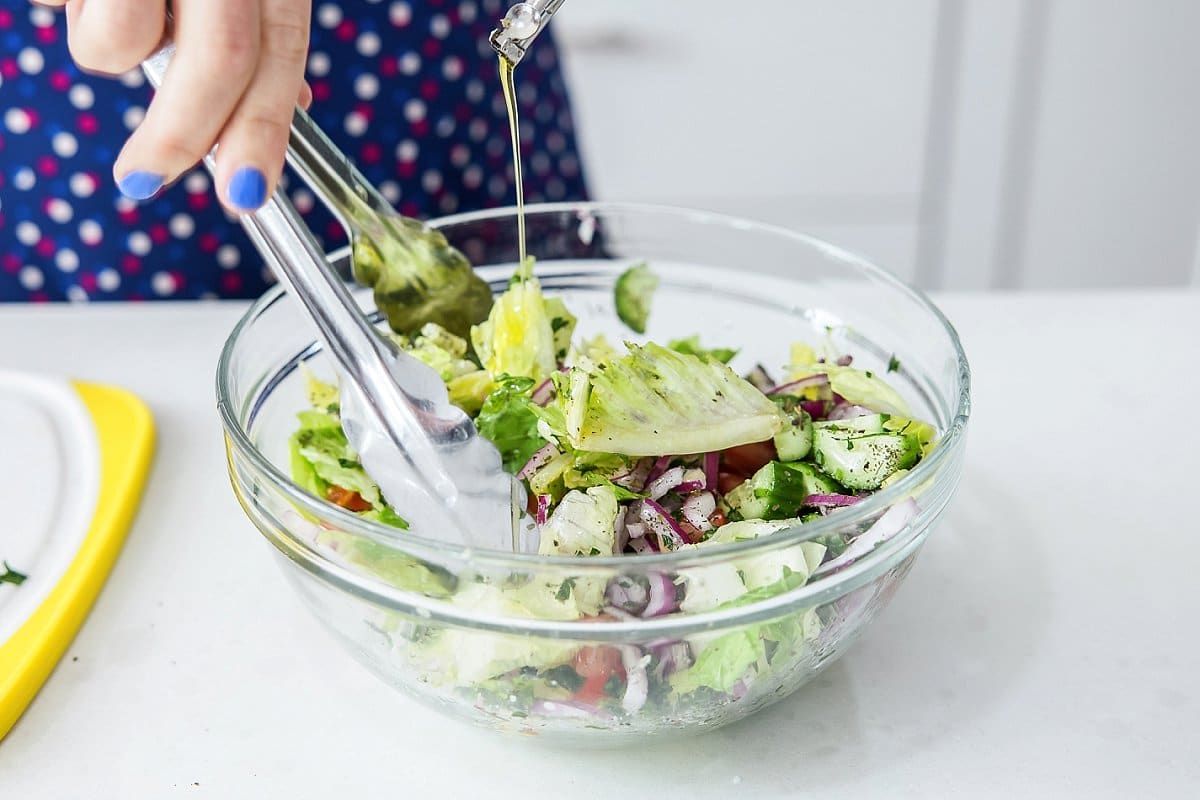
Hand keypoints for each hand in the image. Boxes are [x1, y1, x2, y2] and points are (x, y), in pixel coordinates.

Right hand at [39, 0, 312, 212]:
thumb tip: (290, 107)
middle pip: (218, 58)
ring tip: (105, 6)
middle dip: (183, 136)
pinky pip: (51, 0)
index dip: (264, 131)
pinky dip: (60, 3)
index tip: (244, 193)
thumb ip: (260, 26)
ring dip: (106, 51)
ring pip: (118, 41)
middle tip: (146, 179)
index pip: (279, 51)